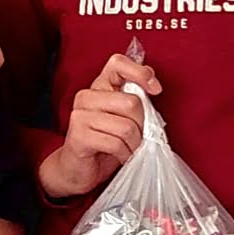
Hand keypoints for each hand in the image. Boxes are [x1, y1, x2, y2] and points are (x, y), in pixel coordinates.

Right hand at [37, 53, 162, 199]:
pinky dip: (125, 154)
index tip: (155, 89)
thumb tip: (153, 86)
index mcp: (99, 86)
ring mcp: (80, 115)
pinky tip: (121, 157)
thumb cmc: (105, 143)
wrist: (78, 170)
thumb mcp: (123, 117)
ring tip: (129, 149)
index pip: (118, 63)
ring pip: (127, 126)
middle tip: (136, 136)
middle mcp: (86, 96)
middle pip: (131, 102)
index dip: (140, 73)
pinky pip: (116, 143)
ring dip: (134, 144)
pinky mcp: (79, 136)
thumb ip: (135, 99)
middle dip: (142, 125)